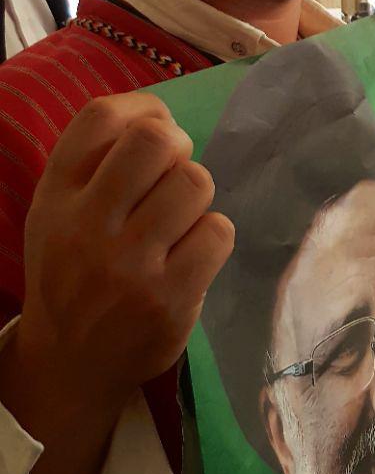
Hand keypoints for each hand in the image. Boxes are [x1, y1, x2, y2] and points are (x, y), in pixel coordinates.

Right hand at [16, 93, 234, 407]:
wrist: (70, 364)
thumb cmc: (76, 271)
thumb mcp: (60, 212)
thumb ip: (97, 163)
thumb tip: (164, 117)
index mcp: (57, 195)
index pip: (101, 116)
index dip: (144, 109)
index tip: (157, 129)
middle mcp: (87, 225)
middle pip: (156, 139)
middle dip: (179, 149)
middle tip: (173, 178)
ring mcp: (128, 265)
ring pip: (196, 182)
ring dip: (198, 197)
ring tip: (179, 223)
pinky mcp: (168, 299)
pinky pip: (218, 232)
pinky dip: (213, 237)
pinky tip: (192, 256)